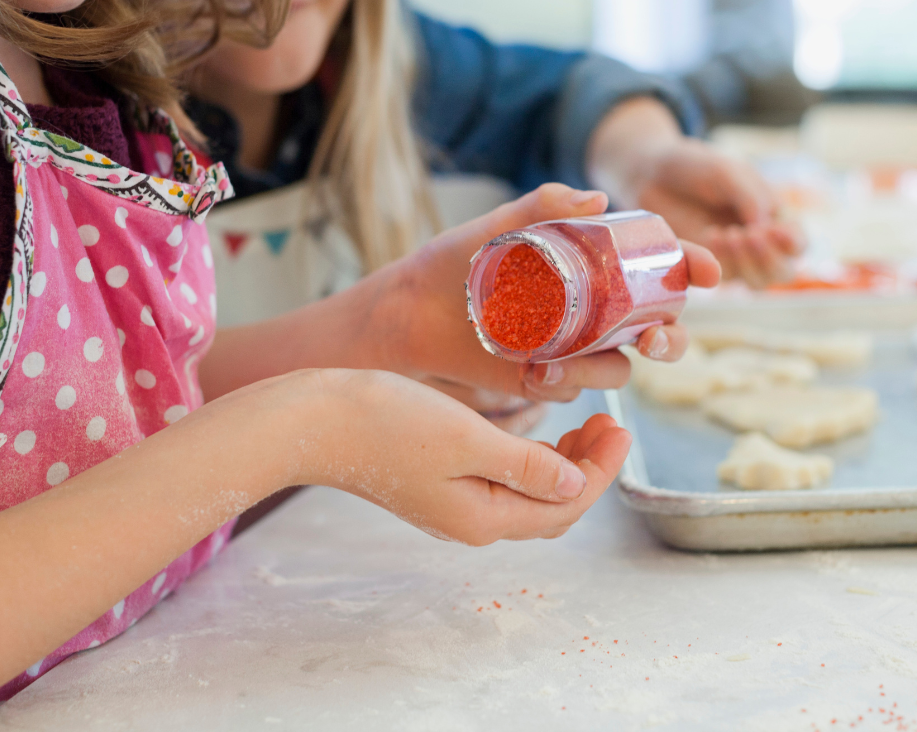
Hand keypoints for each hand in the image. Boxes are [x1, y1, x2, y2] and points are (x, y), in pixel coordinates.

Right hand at [294, 368, 630, 542]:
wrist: (317, 420)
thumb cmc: (387, 422)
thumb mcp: (467, 440)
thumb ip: (526, 466)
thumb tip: (577, 488)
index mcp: (483, 517)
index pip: (565, 506)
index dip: (601, 470)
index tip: (622, 427)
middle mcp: (471, 520)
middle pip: (549, 506)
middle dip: (587, 468)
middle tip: (608, 422)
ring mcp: (451, 504)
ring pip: (526, 493)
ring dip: (560, 463)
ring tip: (582, 424)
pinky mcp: (436, 483)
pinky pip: (500, 481)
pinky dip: (529, 459)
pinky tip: (533, 433)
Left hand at [370, 183, 720, 404]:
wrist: (412, 307)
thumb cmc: (455, 258)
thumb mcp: (498, 226)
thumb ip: (541, 206)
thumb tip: (595, 198)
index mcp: (590, 265)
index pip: (656, 266)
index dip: (691, 266)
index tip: (709, 271)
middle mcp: (591, 309)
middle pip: (657, 327)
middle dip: (670, 339)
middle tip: (654, 340)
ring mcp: (572, 345)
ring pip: (620, 367)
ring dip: (604, 369)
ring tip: (556, 362)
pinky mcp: (547, 376)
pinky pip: (577, 388)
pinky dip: (564, 384)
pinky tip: (532, 374)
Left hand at [585, 97, 803, 288]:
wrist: (654, 173)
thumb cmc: (696, 167)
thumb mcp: (728, 173)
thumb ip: (750, 198)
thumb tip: (764, 230)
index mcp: (773, 217)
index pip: (798, 242)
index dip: (793, 242)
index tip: (774, 229)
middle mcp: (759, 242)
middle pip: (783, 271)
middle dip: (770, 258)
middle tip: (747, 234)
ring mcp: (734, 258)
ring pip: (758, 283)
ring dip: (748, 263)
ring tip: (726, 233)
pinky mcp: (707, 265)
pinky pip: (725, 277)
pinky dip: (722, 260)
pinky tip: (711, 234)